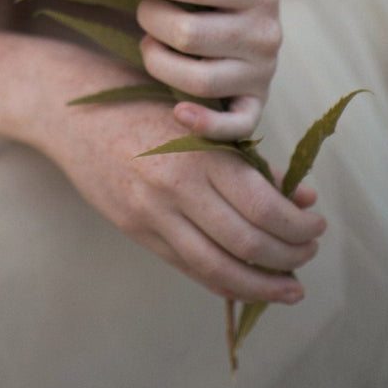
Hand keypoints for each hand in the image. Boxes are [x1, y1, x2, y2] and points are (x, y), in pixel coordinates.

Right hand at [39, 94, 323, 304]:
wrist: (71, 108)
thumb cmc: (140, 101)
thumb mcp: (197, 117)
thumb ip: (244, 156)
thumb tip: (297, 197)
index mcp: (198, 149)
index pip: (264, 205)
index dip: (299, 225)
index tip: (316, 223)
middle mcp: (176, 185)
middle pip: (249, 242)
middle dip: (290, 256)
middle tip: (309, 253)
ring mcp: (153, 213)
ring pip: (221, 268)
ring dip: (264, 284)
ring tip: (289, 286)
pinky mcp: (137, 231)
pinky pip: (190, 269)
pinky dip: (225, 283)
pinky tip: (247, 284)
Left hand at [101, 0, 281, 140]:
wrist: (256, 26)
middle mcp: (268, 30)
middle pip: (188, 34)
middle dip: (149, 19)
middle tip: (144, 11)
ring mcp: (264, 72)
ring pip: (197, 80)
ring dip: (157, 62)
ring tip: (151, 45)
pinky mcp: (257, 106)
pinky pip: (235, 127)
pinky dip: (204, 124)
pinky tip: (177, 112)